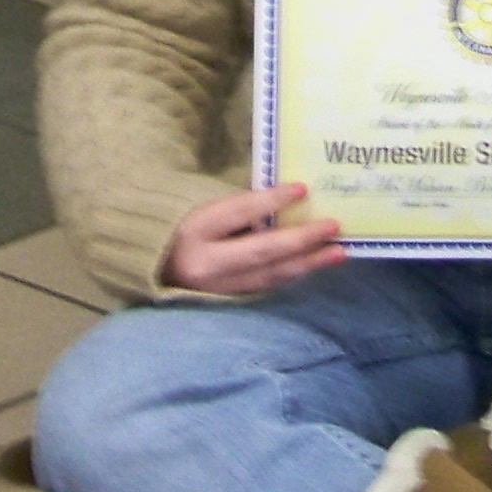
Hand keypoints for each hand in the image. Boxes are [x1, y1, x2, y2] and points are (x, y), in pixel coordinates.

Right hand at [162, 180, 344, 296]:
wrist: (154, 270)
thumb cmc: (182, 229)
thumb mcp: (202, 210)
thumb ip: (239, 210)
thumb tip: (286, 205)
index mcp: (195, 230)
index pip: (239, 213)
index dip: (272, 201)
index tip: (304, 188)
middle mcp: (206, 265)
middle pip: (261, 251)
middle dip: (301, 239)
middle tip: (334, 227)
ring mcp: (218, 289)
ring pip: (269, 276)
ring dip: (307, 264)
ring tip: (337, 252)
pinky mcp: (228, 303)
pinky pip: (266, 287)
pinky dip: (291, 275)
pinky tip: (313, 266)